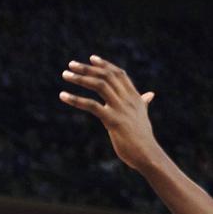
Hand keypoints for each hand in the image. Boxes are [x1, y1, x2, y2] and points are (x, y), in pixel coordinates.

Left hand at [59, 55, 159, 171]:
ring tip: (65, 75)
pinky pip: (92, 106)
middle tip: (71, 65)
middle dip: (87, 68)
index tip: (91, 58)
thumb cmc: (143, 138)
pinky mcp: (113, 120)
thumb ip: (143, 103)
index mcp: (134, 97)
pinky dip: (75, 99)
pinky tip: (63, 96)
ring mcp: (121, 109)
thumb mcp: (143, 116)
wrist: (148, 154)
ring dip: (81, 78)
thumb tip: (149, 94)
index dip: (105, 65)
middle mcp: (128, 99)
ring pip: (100, 85)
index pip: (119, 74)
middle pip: (107, 76)